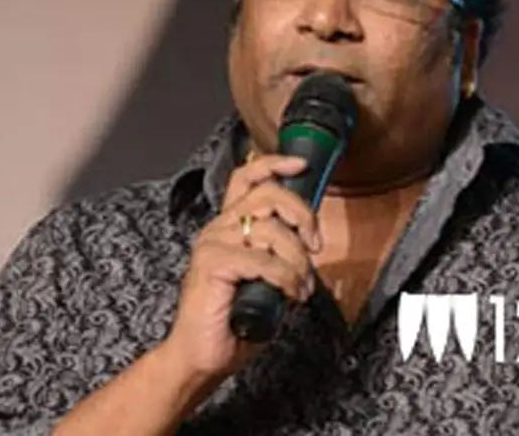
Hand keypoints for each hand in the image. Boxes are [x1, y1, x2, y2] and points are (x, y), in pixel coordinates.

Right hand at [166, 154, 322, 381]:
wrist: (202, 355)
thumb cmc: (234, 320)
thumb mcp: (267, 279)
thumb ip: (281, 256)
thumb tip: (311, 247)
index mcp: (229, 225)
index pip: (247, 178)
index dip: (275, 164)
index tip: (302, 165)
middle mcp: (219, 227)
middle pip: (268, 194)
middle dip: (302, 215)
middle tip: (316, 246)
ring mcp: (213, 243)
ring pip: (271, 230)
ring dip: (298, 260)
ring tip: (303, 287)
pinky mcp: (212, 264)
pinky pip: (263, 260)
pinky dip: (286, 278)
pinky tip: (292, 294)